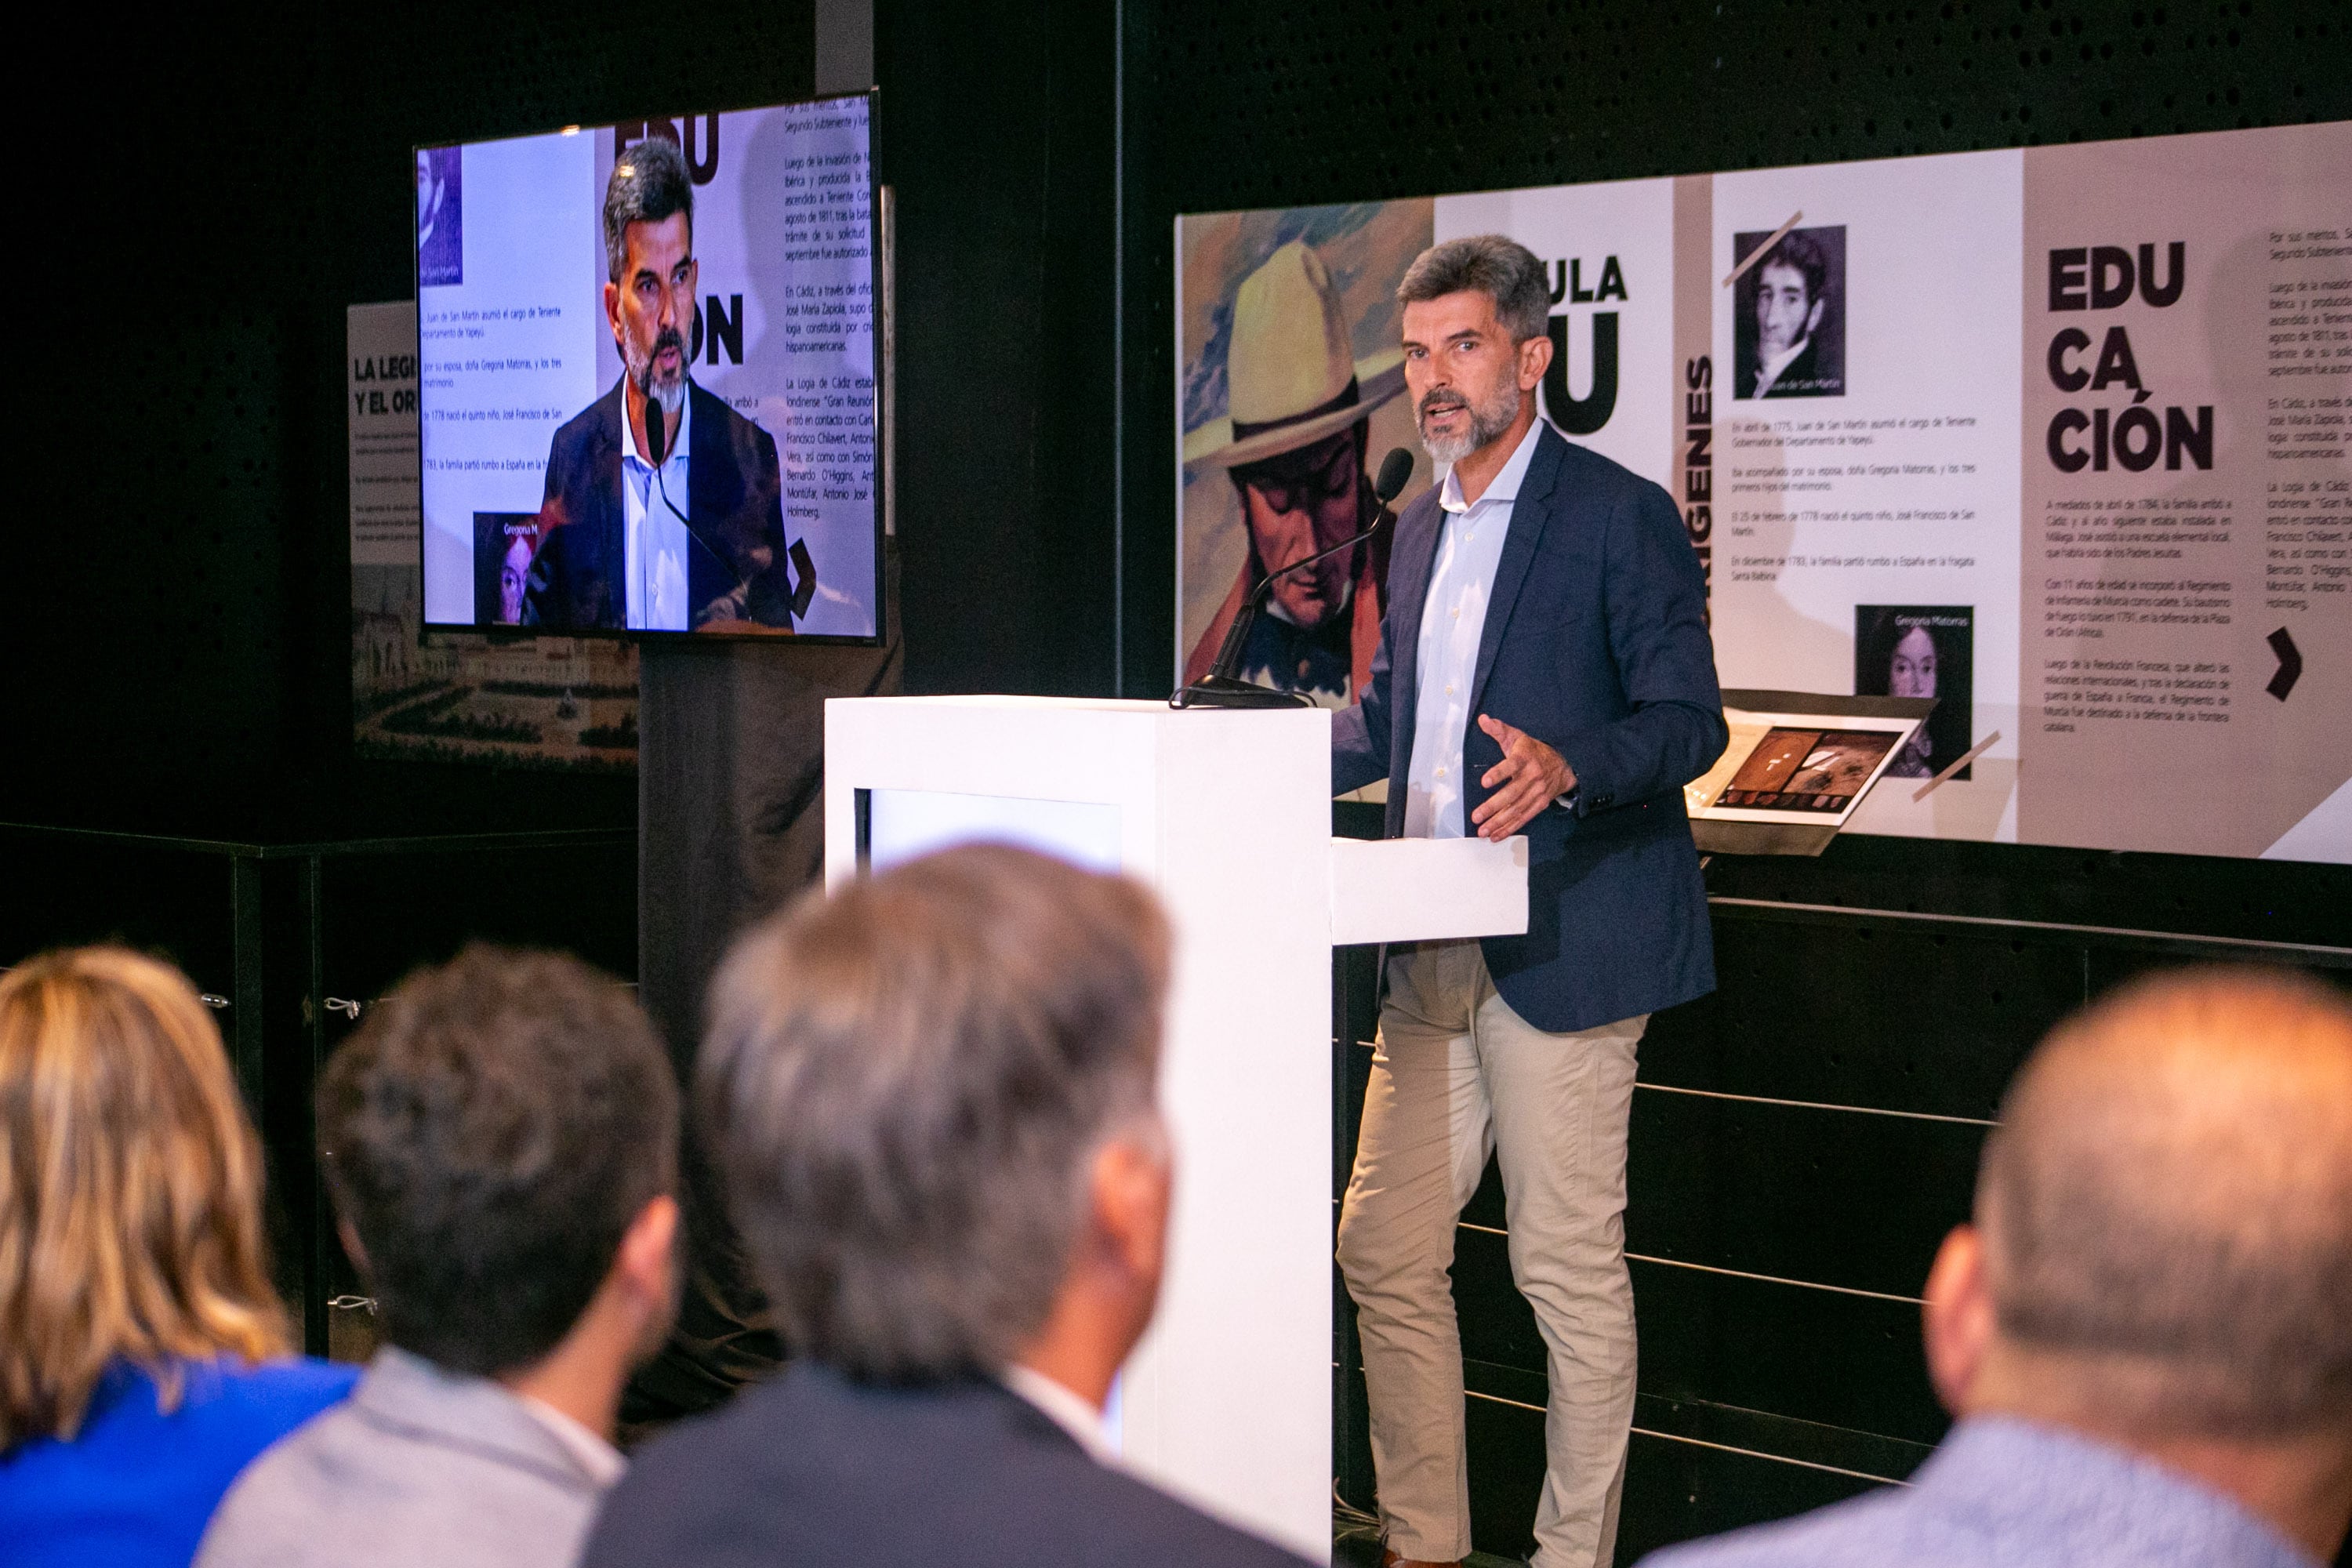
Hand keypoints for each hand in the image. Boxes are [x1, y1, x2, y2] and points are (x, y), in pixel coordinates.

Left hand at [1471, 714, 1575, 840]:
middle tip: (1476, 816)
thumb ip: (1498, 730)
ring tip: (1483, 830)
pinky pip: (1524, 818)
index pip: (1511, 765)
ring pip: (1517, 809)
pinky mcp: (1540, 804)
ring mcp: (1537, 792)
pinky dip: (1510, 828)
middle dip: (1493, 807)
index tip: (1485, 782)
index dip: (1498, 774)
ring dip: (1499, 822)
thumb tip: (1483, 719)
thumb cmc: (1533, 750)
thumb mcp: (1517, 737)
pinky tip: (1496, 835)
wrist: (1564, 764)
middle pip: (1512, 794)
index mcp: (1524, 758)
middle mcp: (1532, 776)